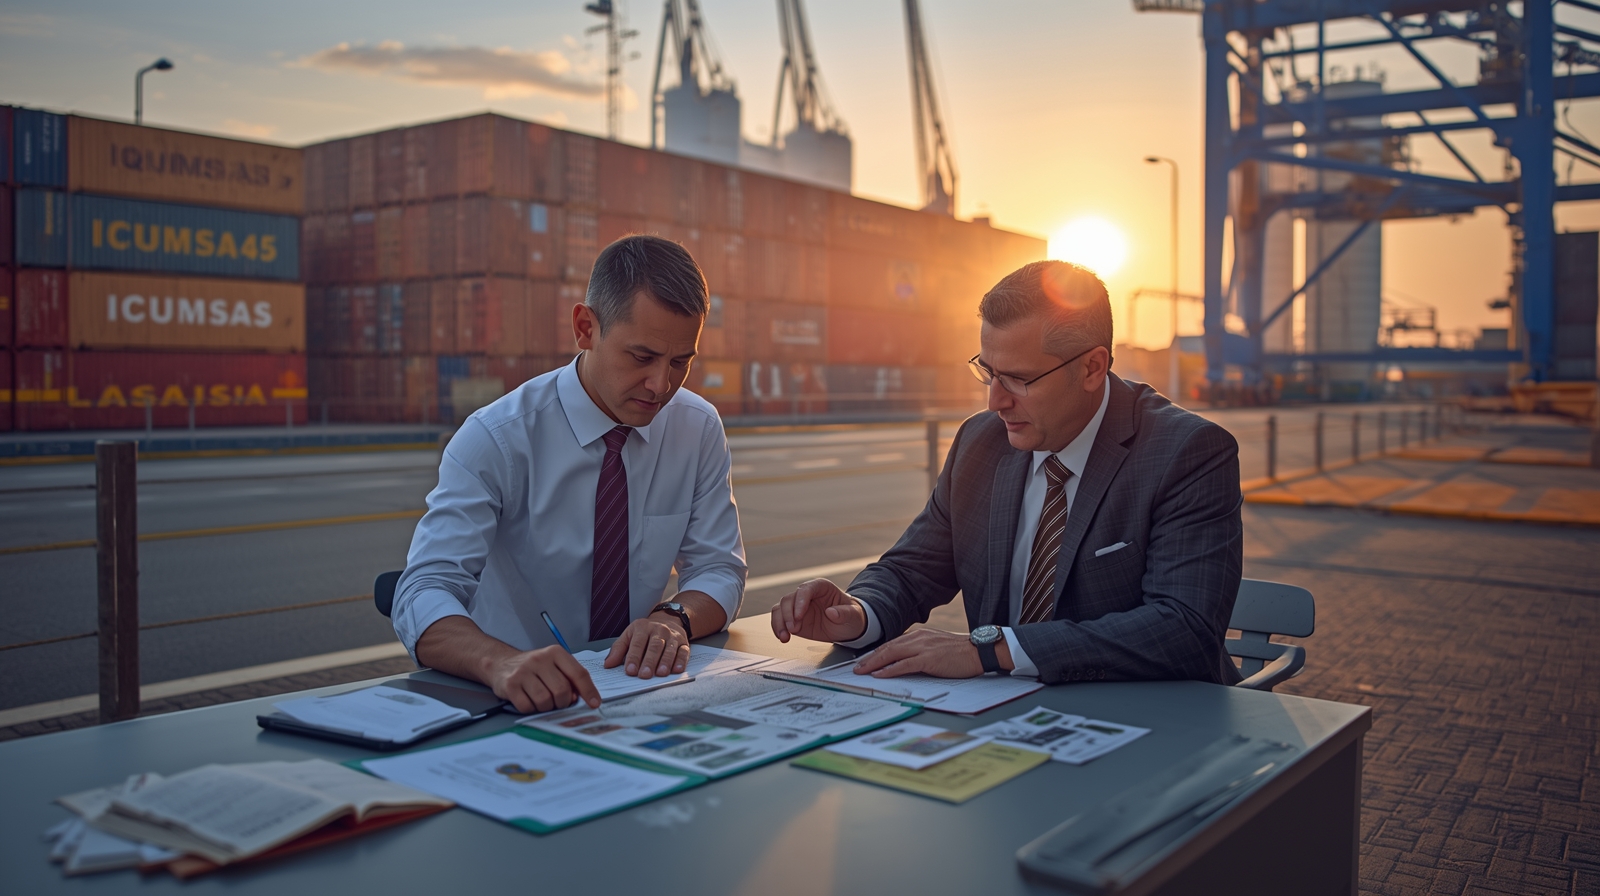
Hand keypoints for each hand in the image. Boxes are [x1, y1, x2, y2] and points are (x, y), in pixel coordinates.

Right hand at [486, 646, 601, 712]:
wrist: (501, 663)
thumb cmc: (533, 668)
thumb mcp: (554, 665)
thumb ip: (569, 678)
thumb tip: (578, 697)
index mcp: (555, 653)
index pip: (578, 673)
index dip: (589, 691)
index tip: (595, 703)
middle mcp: (539, 659)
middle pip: (562, 691)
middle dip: (563, 702)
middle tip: (558, 702)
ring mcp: (523, 672)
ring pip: (545, 701)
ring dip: (546, 707)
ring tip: (542, 700)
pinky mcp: (510, 685)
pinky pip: (527, 706)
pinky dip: (531, 709)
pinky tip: (529, 700)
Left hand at [605, 615, 689, 678]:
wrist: (668, 620)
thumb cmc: (645, 632)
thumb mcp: (629, 635)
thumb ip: (618, 650)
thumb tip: (608, 664)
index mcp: (642, 628)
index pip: (637, 643)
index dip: (633, 657)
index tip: (630, 670)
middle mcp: (658, 630)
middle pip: (654, 646)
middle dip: (649, 661)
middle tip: (644, 675)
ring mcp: (672, 636)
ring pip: (669, 649)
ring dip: (665, 662)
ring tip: (660, 673)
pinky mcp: (683, 642)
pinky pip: (683, 651)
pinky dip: (681, 661)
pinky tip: (677, 669)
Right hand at [771, 578, 867, 643]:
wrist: (848, 627)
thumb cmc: (852, 616)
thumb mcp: (854, 615)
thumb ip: (845, 613)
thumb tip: (832, 612)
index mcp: (821, 587)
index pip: (806, 589)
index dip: (800, 601)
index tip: (799, 616)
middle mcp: (807, 595)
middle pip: (789, 598)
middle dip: (788, 614)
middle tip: (794, 629)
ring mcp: (798, 607)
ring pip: (780, 608)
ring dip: (779, 622)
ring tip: (785, 636)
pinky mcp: (793, 619)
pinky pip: (779, 620)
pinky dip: (778, 628)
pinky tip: (782, 637)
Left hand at [851, 629, 993, 678]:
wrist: (978, 651)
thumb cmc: (960, 652)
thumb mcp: (936, 647)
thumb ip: (921, 650)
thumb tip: (905, 662)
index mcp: (919, 635)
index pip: (892, 644)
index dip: (876, 653)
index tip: (864, 661)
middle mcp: (918, 638)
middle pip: (887, 648)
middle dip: (869, 658)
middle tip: (856, 668)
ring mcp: (923, 648)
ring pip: (892, 654)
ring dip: (874, 664)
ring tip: (862, 672)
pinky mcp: (929, 659)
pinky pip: (904, 664)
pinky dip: (890, 669)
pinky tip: (880, 674)